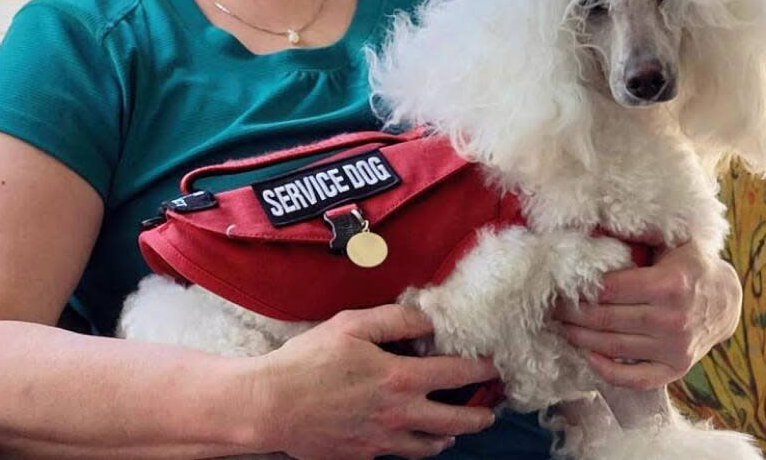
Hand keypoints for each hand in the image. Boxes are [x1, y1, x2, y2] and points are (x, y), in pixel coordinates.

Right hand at [248, 304, 496, 459]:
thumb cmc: (308, 361)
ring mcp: (382, 441)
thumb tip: (427, 320)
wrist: (271, 407)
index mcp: (399, 379)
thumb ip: (395, 319)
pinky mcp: (364, 456)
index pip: (456, 374)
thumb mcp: (351, 325)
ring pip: (431, 446)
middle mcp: (398, 415)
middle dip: (480, 415)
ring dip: (451, 435)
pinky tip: (418, 441)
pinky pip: (401, 455)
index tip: (494, 365)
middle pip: (455, 420)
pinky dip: (418, 448)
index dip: (481, 369)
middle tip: (492, 409)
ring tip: (460, 428)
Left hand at [552, 237, 741, 389]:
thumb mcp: (672, 238)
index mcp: (670, 283)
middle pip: (606, 319)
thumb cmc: (689, 263)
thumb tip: (597, 217)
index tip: (558, 283)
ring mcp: (676, 348)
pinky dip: (609, 373)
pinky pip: (637, 379)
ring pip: (614, 347)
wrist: (725, 299)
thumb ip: (640, 229)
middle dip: (572, 313)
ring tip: (560, 326)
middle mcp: (673, 319)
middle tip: (550, 306)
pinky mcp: (677, 369)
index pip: (610, 289)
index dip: (580, 287)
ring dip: (580, 339)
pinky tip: (588, 357)